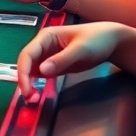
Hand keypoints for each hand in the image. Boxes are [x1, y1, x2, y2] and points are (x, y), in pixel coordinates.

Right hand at [16, 22, 135, 99]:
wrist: (111, 41)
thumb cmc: (96, 40)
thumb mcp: (81, 49)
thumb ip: (61, 60)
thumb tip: (41, 72)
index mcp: (46, 37)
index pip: (27, 55)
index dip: (23, 72)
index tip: (26, 90)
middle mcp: (43, 45)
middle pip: (27, 63)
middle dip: (25, 80)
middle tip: (29, 98)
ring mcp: (48, 56)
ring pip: (32, 71)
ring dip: (30, 84)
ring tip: (33, 99)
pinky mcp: (55, 65)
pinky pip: (41, 75)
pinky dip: (38, 84)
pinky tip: (39, 94)